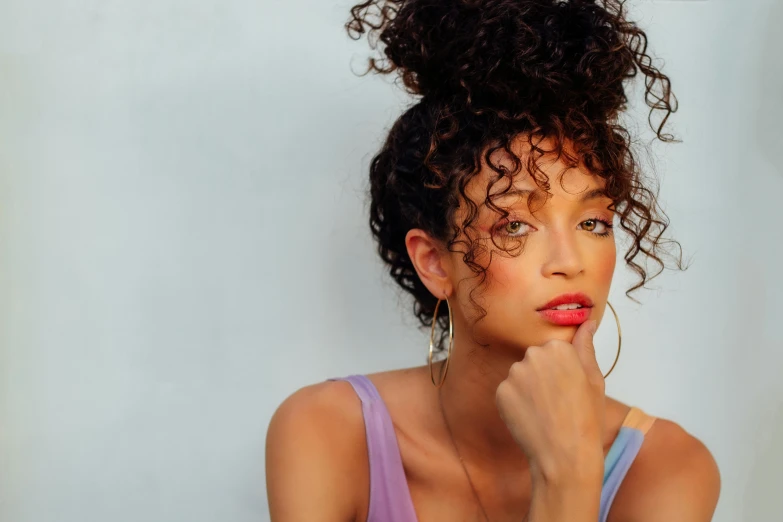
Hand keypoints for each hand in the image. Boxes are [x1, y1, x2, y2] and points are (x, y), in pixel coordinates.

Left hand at [495, 319, 605, 484]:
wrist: (565, 455)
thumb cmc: (587, 419)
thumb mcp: (595, 380)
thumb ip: (586, 347)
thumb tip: (587, 323)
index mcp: (558, 348)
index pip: (554, 350)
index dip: (562, 370)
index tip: (568, 388)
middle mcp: (533, 355)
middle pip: (535, 360)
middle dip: (542, 376)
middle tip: (557, 401)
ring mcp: (514, 374)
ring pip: (520, 376)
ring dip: (528, 389)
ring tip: (544, 411)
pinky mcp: (500, 392)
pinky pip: (508, 392)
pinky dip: (516, 403)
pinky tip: (530, 418)